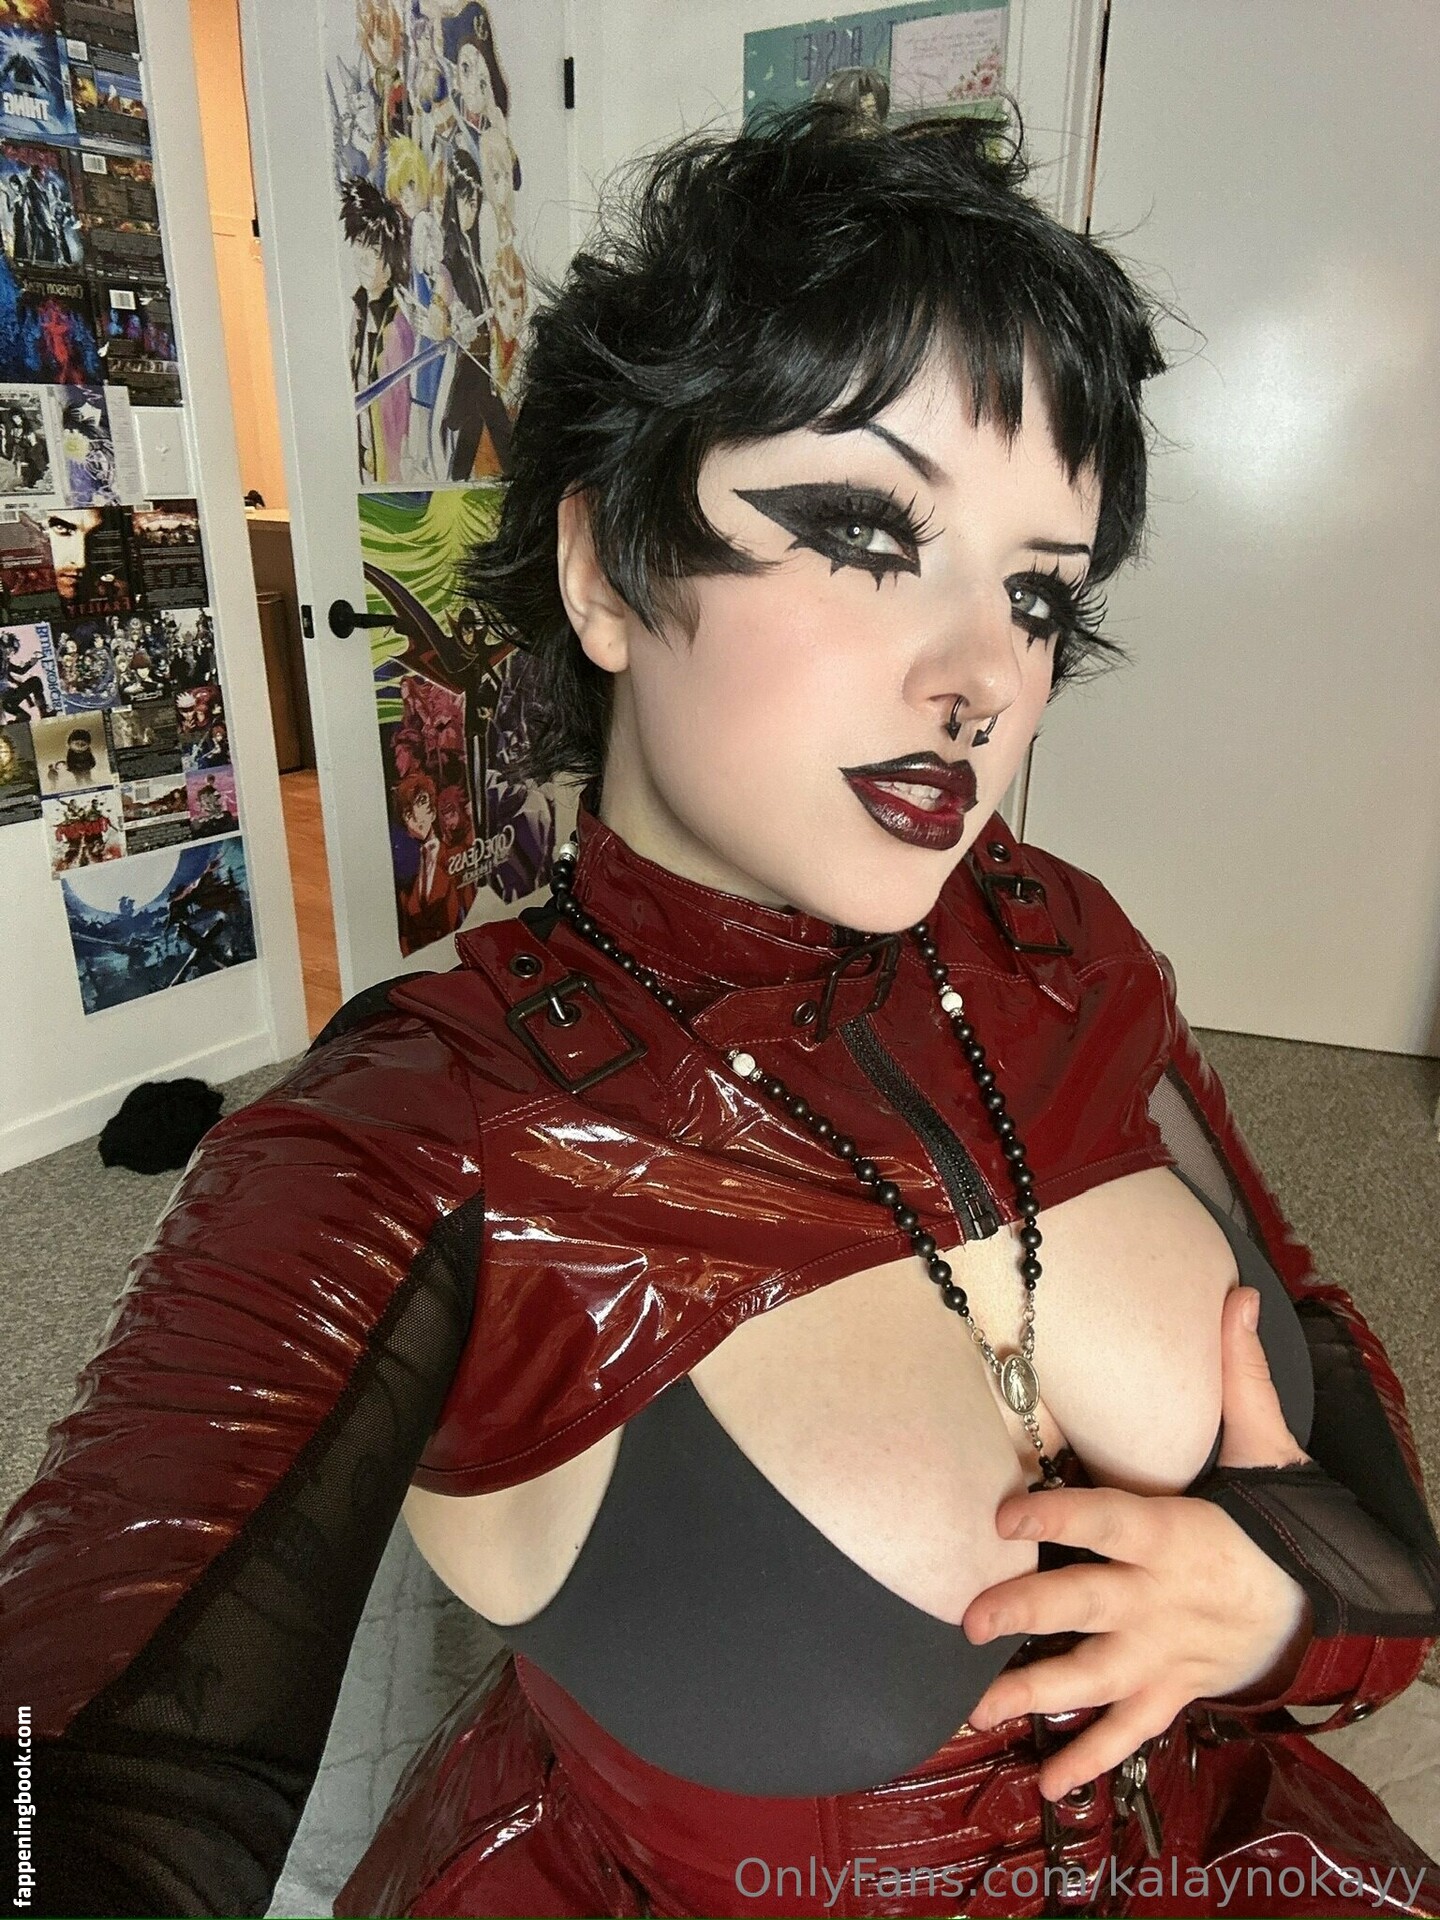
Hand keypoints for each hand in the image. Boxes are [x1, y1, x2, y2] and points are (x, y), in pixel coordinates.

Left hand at [962, 1286, 1313, 1798]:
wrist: (1315, 1602)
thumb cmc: (1271, 1520)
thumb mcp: (1260, 1446)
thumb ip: (1235, 1374)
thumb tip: (1235, 1294)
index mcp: (1172, 1533)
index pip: (1105, 1519)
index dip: (1055, 1512)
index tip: (1003, 1508)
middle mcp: (1159, 1600)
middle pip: (1085, 1605)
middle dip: (1026, 1611)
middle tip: (969, 1621)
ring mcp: (1163, 1654)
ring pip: (1092, 1679)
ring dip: (1032, 1694)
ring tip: (974, 1710)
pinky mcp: (1170, 1692)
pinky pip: (1126, 1733)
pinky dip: (1087, 1760)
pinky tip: (1043, 1779)